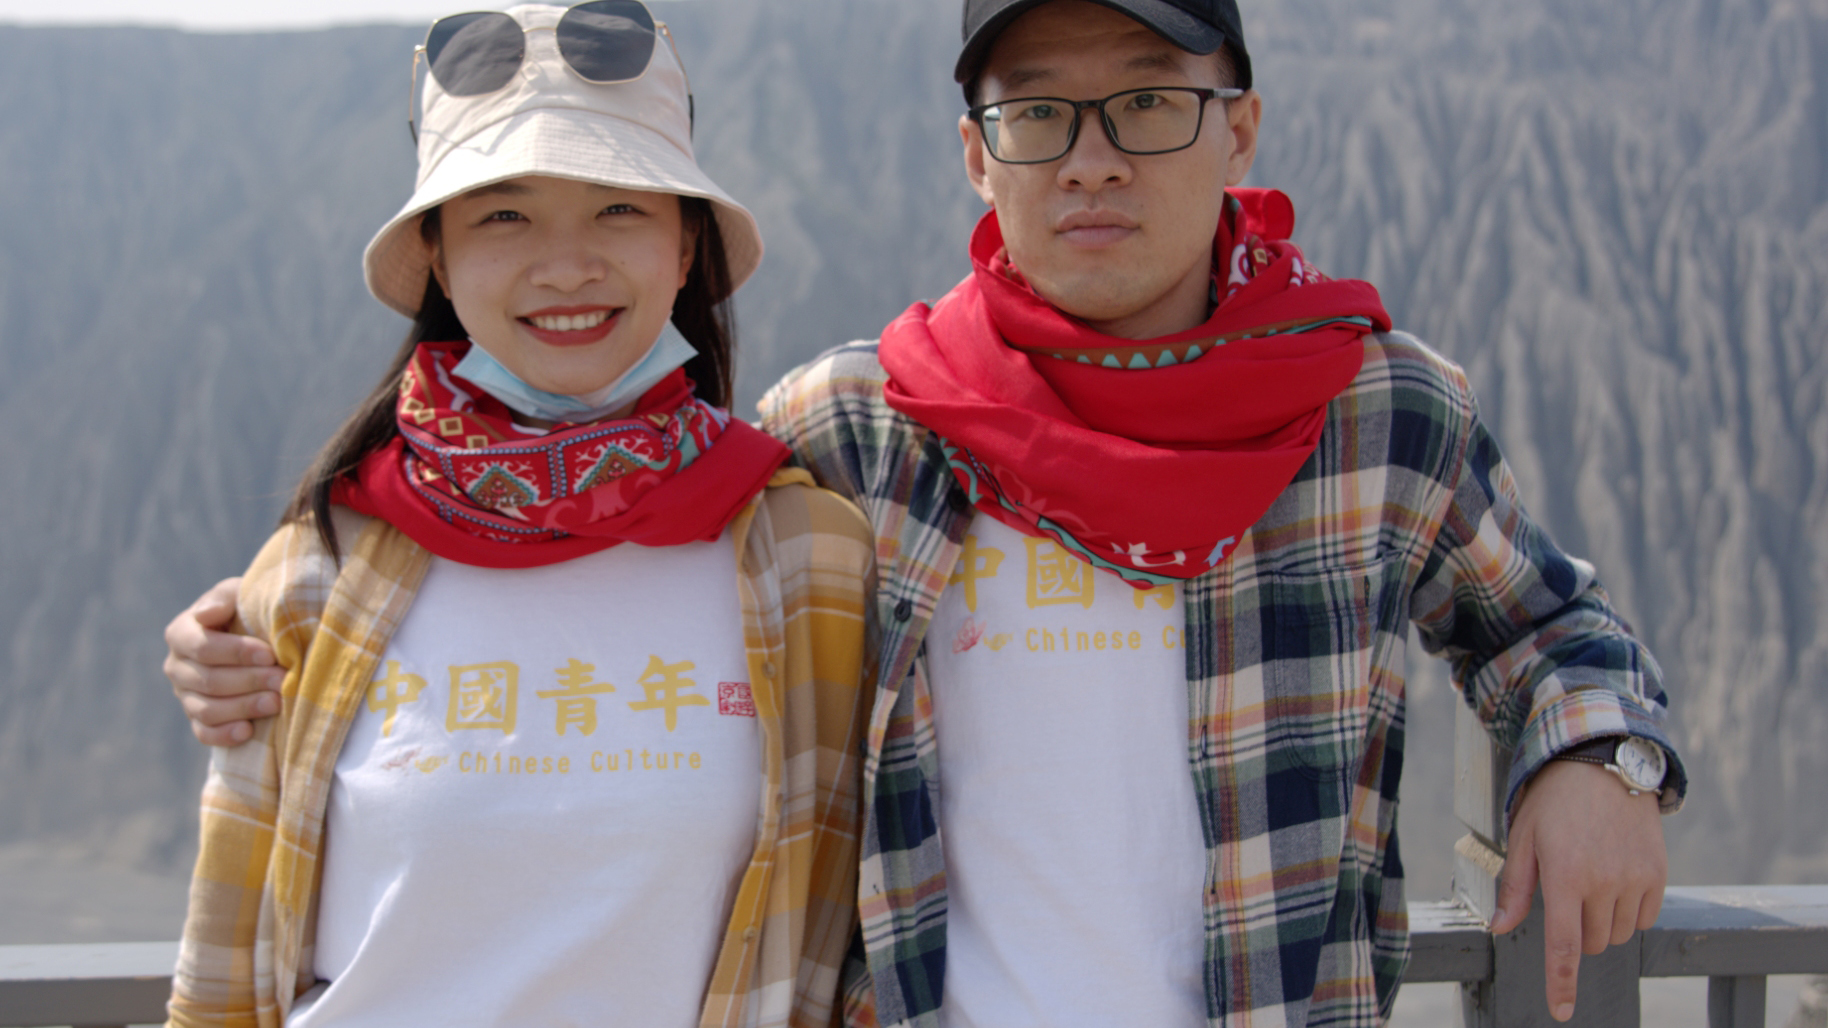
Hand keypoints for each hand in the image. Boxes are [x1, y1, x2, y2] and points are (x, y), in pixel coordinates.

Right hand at [163, 577, 281, 745]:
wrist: (259, 637)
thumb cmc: (249, 611)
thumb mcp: (240, 594)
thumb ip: (225, 597)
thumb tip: (205, 614)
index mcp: (181, 633)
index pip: (203, 647)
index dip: (237, 652)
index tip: (270, 654)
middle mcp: (177, 666)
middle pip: (209, 680)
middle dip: (249, 681)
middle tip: (283, 680)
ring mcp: (185, 695)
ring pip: (207, 709)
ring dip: (244, 707)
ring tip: (277, 703)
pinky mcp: (197, 719)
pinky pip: (204, 733)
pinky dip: (224, 735)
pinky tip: (248, 731)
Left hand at [1490, 758, 1666, 1021]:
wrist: (1605, 763)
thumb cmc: (1554, 800)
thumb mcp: (1524, 838)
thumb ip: (1516, 888)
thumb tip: (1500, 928)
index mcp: (1564, 876)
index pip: (1564, 945)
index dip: (1561, 982)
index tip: (1560, 1011)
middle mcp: (1604, 882)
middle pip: (1591, 943)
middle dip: (1576, 930)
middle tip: (1567, 891)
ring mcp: (1635, 880)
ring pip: (1617, 934)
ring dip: (1602, 922)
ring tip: (1591, 878)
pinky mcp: (1658, 875)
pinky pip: (1644, 918)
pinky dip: (1629, 912)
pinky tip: (1616, 878)